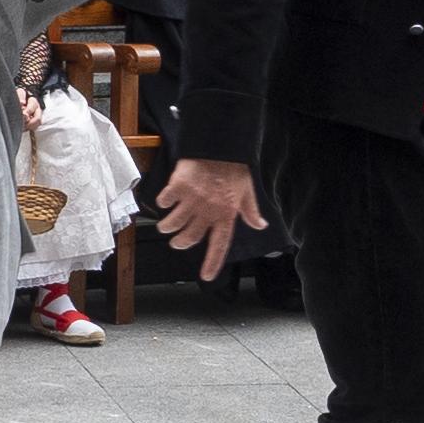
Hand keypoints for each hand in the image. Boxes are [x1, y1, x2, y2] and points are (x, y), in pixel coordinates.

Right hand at [160, 155, 264, 277]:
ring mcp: (192, 199)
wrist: (220, 145)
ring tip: (167, 226)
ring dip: (168, 228)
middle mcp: (208, 211)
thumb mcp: (247, 192)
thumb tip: (260, 224)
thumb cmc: (234, 168)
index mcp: (226, 214)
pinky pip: (165, 202)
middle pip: (189, 238)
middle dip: (180, 243)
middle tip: (177, 242)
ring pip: (174, 224)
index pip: (220, 245)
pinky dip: (162, 204)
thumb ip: (251, 211)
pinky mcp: (178, 186)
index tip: (207, 277)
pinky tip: (165, 202)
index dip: (213, 263)